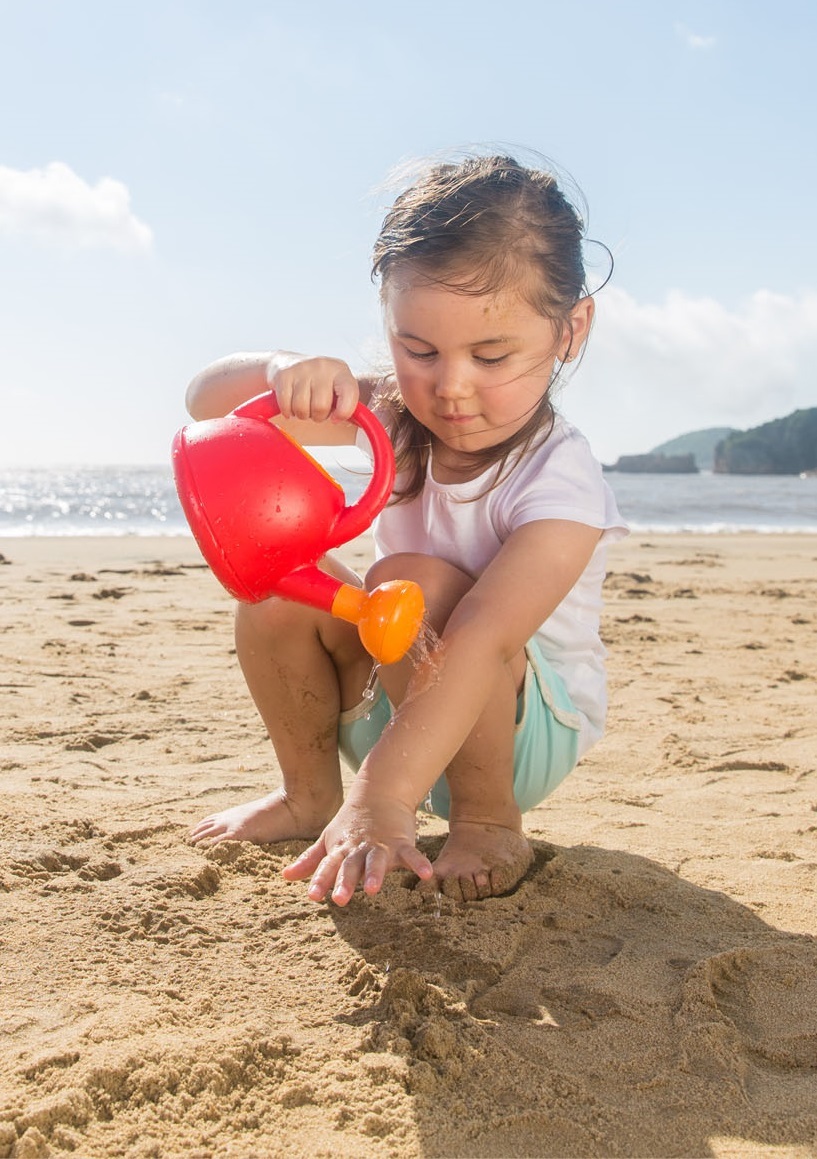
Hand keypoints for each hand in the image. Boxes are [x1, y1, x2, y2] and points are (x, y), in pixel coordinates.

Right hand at [268, 356, 358, 423]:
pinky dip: (288, 411)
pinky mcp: (284, 374)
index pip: (350, 394)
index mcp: (341, 370)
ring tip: (303, 405)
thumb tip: (353, 423)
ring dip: (301, 414)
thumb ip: (346, 403)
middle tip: (315, 409)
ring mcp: (302, 369)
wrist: (284, 362)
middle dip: (317, 416)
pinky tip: (290, 403)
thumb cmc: (316, 382)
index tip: (336, 417)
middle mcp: (323, 366)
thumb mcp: (335, 387)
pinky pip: (286, 405)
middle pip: (321, 407)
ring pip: (302, 409)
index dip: (343, 412)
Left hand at [281, 791, 433, 904]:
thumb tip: (285, 876)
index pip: (327, 866)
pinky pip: (411, 854)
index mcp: (340, 850)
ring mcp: (380, 845)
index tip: (313, 896)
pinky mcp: (401, 842)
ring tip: (373, 890)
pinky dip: (419, 863)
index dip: (320, 880)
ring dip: (375, 874)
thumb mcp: (329, 840)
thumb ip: (311, 861)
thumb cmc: (351, 823)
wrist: (379, 792)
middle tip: (340, 900)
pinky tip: (428, 875)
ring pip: (377, 861)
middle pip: (351, 866)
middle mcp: (359, 849)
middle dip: (345, 882)